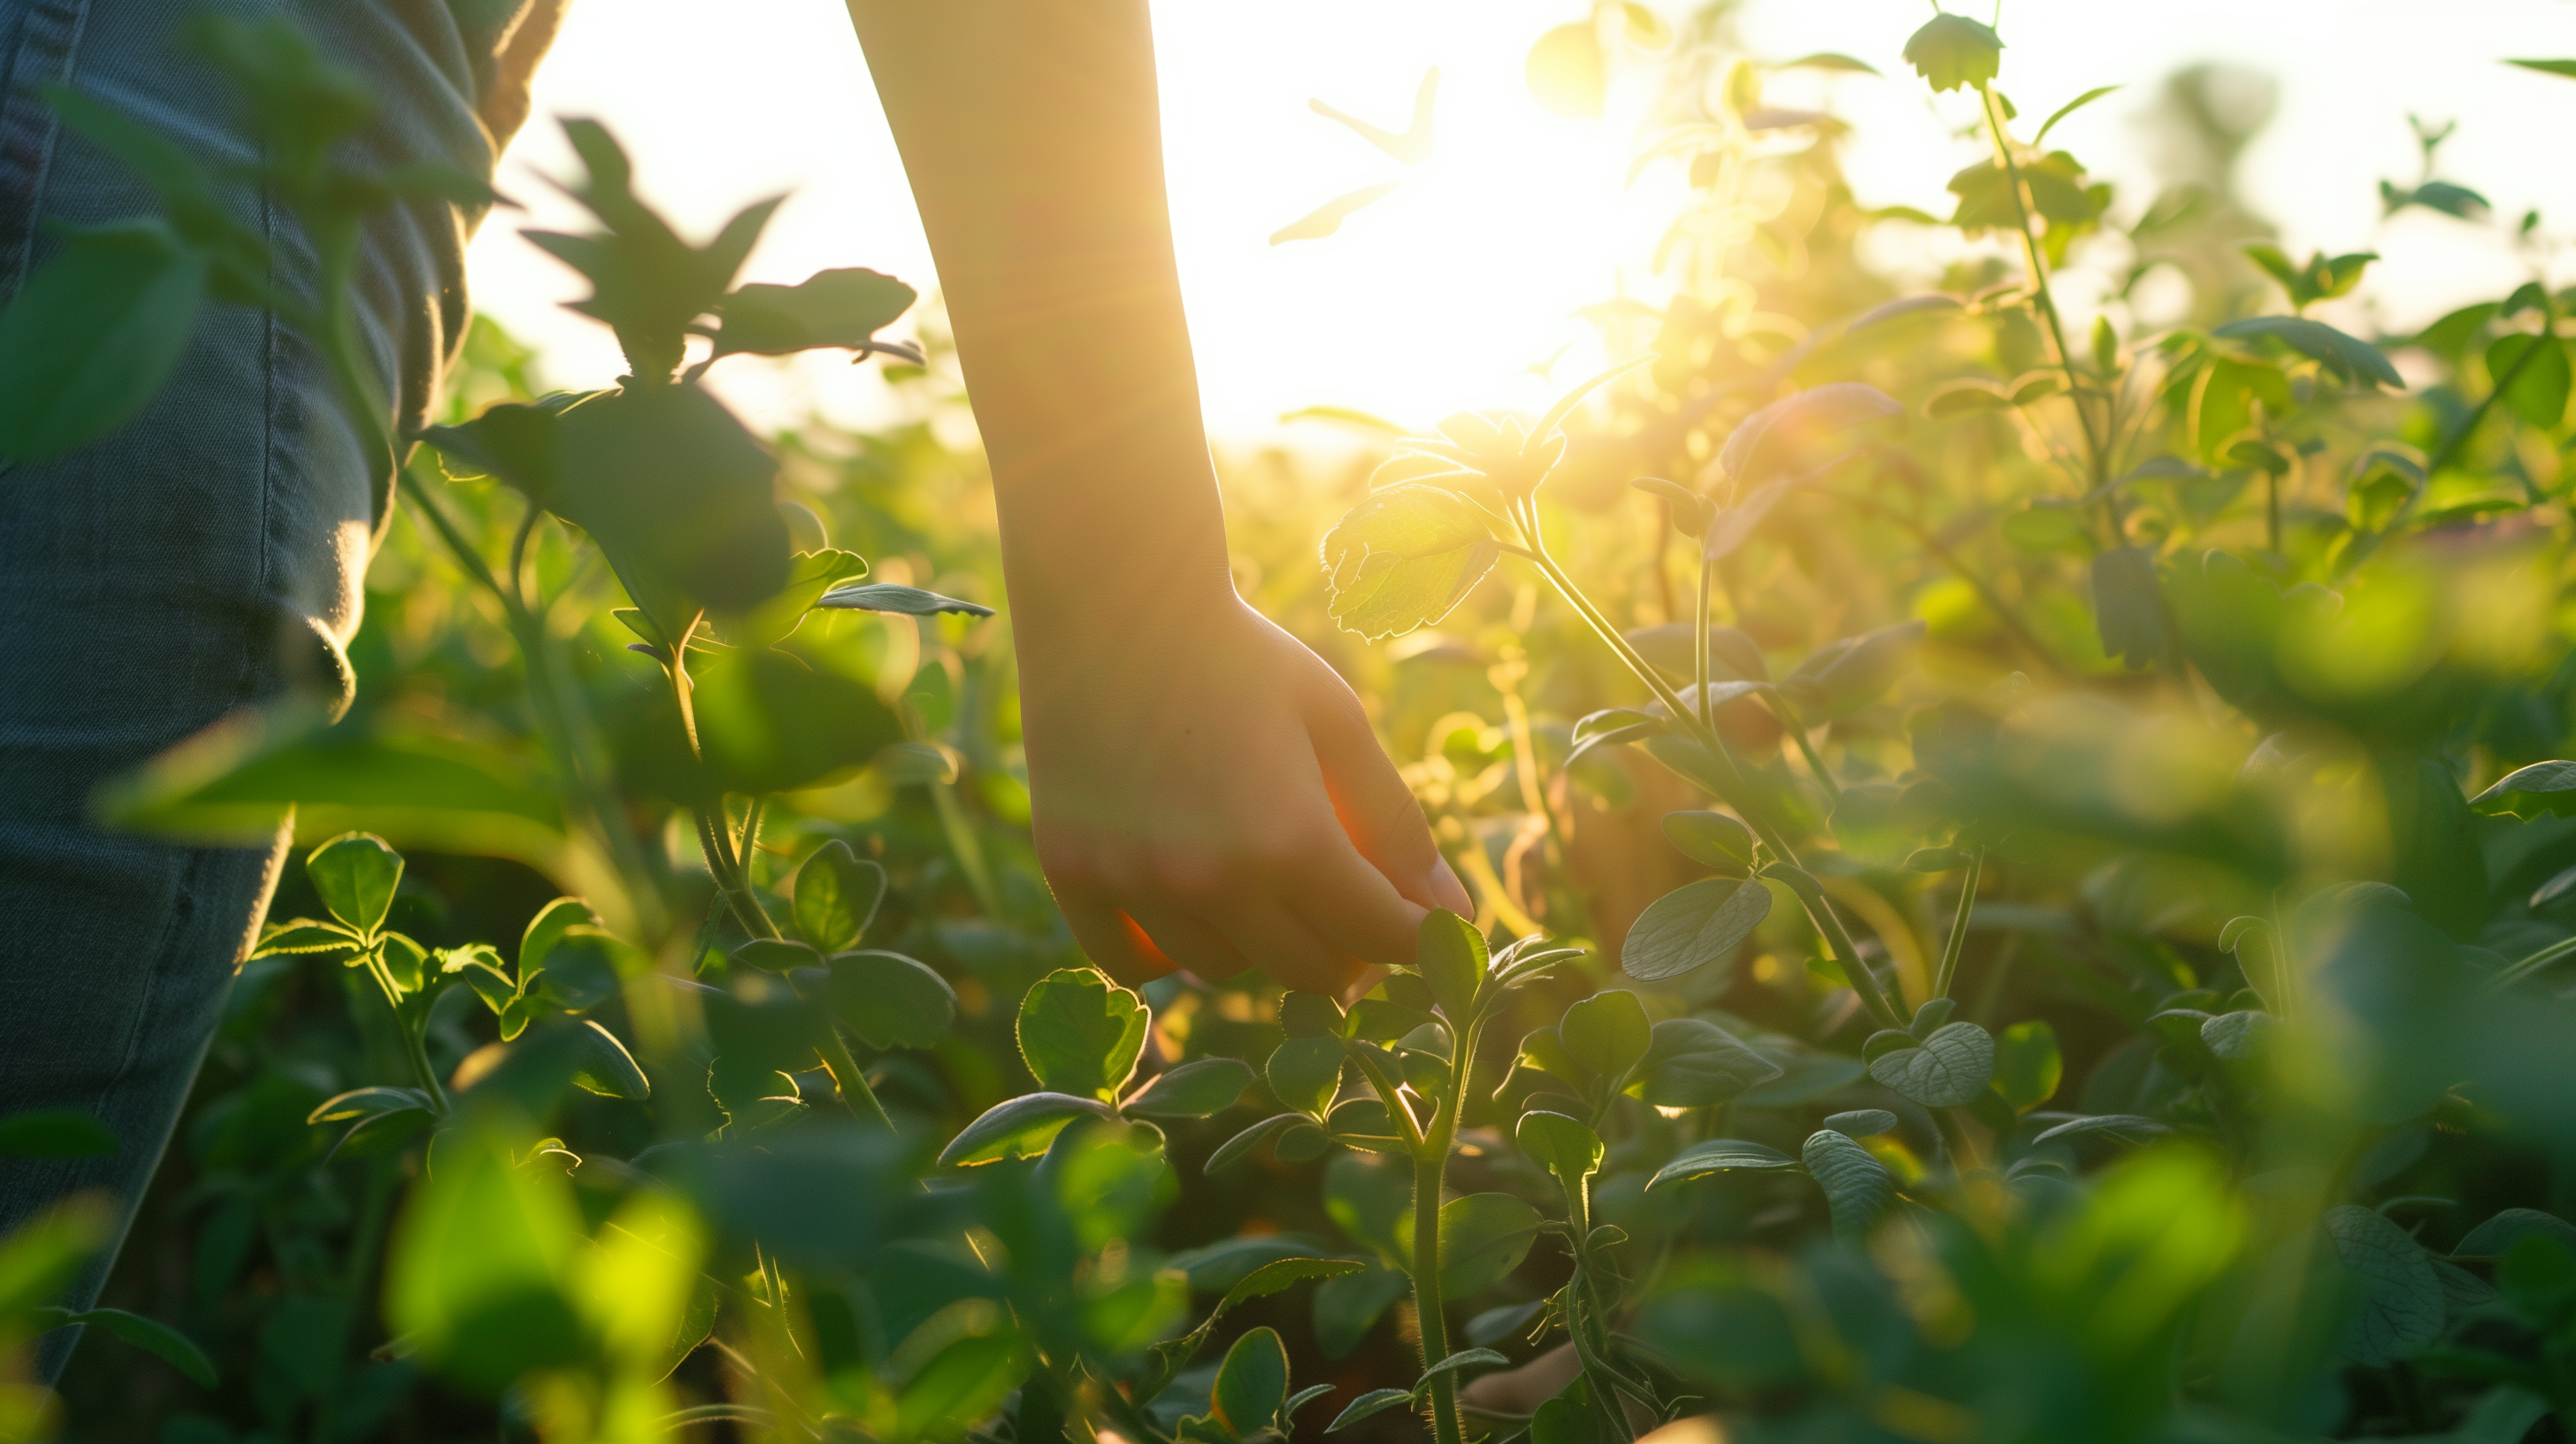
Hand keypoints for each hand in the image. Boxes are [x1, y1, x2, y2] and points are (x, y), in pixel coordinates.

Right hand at [1015, 596, 1473, 994]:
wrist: (1115, 596)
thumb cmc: (1240, 652)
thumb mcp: (1338, 723)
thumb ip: (1398, 824)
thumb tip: (1452, 916)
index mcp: (1290, 840)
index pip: (1377, 936)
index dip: (1413, 939)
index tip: (1423, 930)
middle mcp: (1209, 879)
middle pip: (1307, 973)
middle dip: (1346, 949)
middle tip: (1346, 906)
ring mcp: (1133, 882)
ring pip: (1220, 970)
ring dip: (1255, 942)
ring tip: (1259, 880)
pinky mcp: (1071, 872)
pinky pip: (1130, 962)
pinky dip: (1165, 950)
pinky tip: (1187, 904)